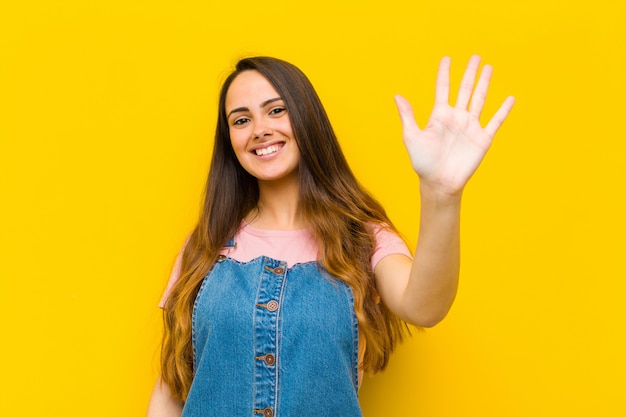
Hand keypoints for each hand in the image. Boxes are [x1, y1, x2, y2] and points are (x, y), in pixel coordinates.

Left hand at [395, 55, 514, 196]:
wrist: (439, 182)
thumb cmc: (423, 162)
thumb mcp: (412, 137)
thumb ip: (408, 116)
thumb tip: (397, 96)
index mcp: (439, 115)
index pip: (443, 89)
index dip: (444, 73)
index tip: (446, 59)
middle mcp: (456, 117)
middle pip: (465, 89)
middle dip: (469, 73)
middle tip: (475, 56)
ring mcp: (470, 127)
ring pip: (480, 99)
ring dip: (485, 83)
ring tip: (489, 67)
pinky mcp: (482, 138)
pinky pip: (495, 121)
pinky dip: (503, 110)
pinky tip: (510, 98)